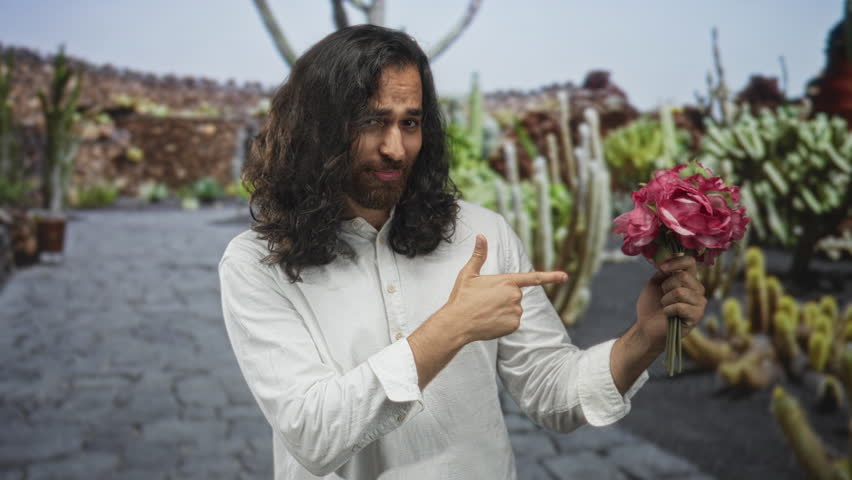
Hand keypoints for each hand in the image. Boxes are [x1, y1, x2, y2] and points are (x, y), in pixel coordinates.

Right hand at [439, 234, 567, 343]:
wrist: (457, 323)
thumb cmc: (461, 297)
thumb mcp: (469, 274)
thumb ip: (479, 255)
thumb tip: (480, 236)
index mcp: (507, 281)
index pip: (533, 278)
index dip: (551, 277)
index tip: (565, 276)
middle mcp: (515, 296)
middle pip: (515, 296)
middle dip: (503, 298)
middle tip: (484, 301)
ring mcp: (516, 311)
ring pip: (514, 309)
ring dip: (503, 311)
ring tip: (485, 312)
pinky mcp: (513, 325)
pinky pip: (512, 322)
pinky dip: (503, 323)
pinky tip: (489, 322)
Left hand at [635, 254, 707, 353]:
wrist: (647, 327)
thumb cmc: (652, 305)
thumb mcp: (654, 283)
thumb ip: (663, 270)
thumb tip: (669, 256)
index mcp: (689, 279)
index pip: (690, 262)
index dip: (676, 261)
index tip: (661, 268)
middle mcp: (697, 289)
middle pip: (683, 276)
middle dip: (666, 286)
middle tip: (663, 296)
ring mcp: (699, 303)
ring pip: (679, 292)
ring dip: (666, 300)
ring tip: (665, 306)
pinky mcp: (696, 316)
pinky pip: (680, 306)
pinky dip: (668, 310)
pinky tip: (668, 315)